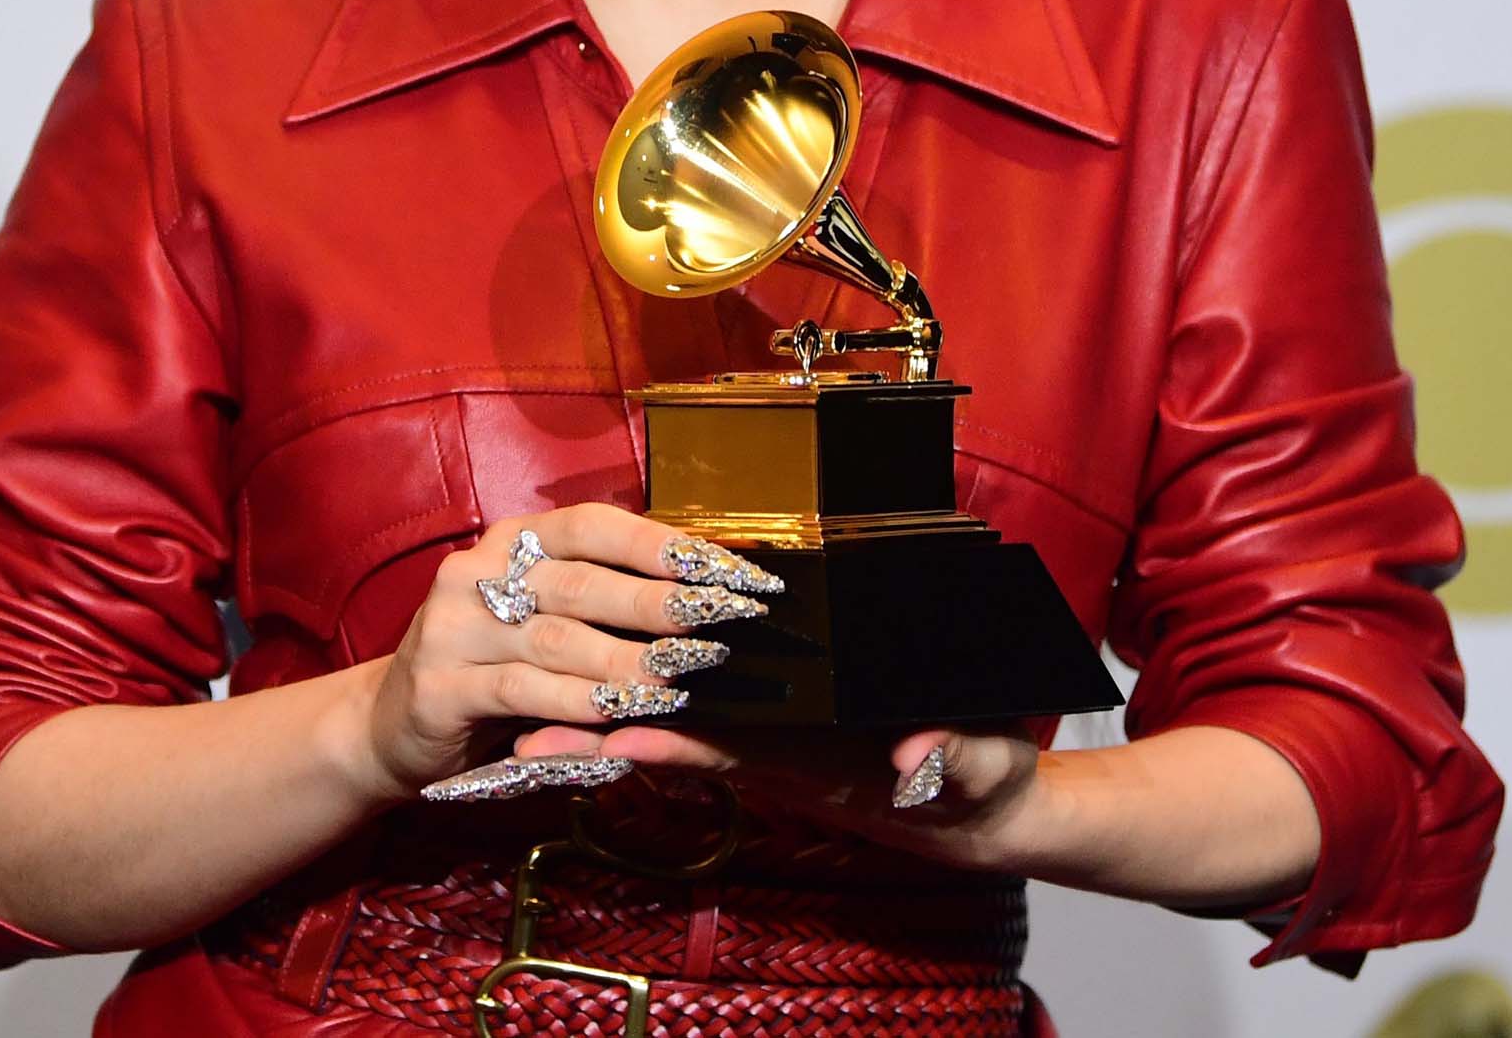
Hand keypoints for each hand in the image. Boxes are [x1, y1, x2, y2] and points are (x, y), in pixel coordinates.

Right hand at [348, 502, 782, 800]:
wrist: (390, 723)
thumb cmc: (490, 667)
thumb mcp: (541, 625)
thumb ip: (600, 613)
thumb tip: (697, 607)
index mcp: (511, 541)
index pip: (592, 525)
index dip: (656, 543)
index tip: (719, 567)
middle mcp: (477, 571)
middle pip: (582, 582)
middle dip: (658, 604)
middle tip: (718, 624)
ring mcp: (453, 626)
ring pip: (557, 638)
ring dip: (626, 661)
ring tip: (681, 678)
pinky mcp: (441, 685)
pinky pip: (521, 690)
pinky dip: (574, 702)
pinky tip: (616, 712)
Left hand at [540, 719, 1046, 868]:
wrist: (987, 808)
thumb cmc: (982, 787)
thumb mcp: (975, 773)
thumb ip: (949, 762)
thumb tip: (919, 759)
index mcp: (818, 760)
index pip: (732, 747)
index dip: (672, 740)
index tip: (612, 734)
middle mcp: (780, 754)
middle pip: (681, 740)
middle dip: (607, 738)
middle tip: (524, 741)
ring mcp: (776, 744)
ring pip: (683, 728)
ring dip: (611, 726)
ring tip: (530, 730)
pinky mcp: (784, 734)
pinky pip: (710, 724)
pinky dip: (658, 714)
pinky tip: (607, 704)